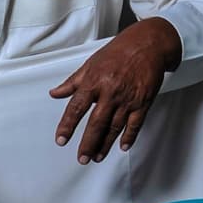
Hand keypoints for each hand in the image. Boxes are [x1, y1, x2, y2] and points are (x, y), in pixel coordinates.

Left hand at [49, 17, 181, 162]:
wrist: (147, 44)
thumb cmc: (119, 52)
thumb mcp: (90, 64)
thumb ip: (72, 82)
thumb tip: (55, 93)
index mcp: (94, 82)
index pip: (76, 108)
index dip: (67, 126)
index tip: (61, 139)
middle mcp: (110, 92)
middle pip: (96, 124)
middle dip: (88, 144)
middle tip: (81, 158)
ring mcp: (127, 99)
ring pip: (114, 127)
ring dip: (105, 145)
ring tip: (97, 157)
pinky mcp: (143, 102)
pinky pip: (135, 124)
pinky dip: (129, 137)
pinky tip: (122, 146)